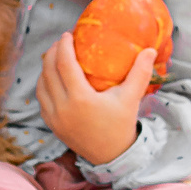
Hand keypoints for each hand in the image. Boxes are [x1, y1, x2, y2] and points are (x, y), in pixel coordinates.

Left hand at [39, 32, 155, 164]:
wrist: (111, 156)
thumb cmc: (121, 124)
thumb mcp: (131, 98)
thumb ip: (140, 72)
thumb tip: (149, 49)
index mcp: (81, 99)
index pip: (64, 64)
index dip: (64, 46)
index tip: (68, 34)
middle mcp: (63, 108)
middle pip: (48, 71)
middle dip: (52, 52)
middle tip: (62, 42)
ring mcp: (54, 117)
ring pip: (41, 85)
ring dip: (45, 68)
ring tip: (55, 57)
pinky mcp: (52, 124)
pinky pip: (41, 99)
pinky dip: (44, 85)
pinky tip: (52, 78)